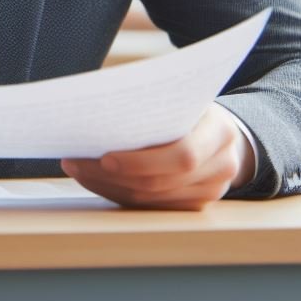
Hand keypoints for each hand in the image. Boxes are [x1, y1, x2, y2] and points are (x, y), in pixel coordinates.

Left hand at [61, 103, 254, 209]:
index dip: (142, 162)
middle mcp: (221, 167)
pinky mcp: (194, 206)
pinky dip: (119, 193)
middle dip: (112, 176)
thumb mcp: (182, 94)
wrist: (226, 131)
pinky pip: (151, 207)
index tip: (104, 157)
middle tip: (74, 162)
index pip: (183, 156)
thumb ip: (153, 100)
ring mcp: (210, 192)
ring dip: (108, 186)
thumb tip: (97, 101)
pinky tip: (95, 179)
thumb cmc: (192, 105)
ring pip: (152, 199)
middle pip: (161, 183)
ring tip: (77, 169)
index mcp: (219, 131)